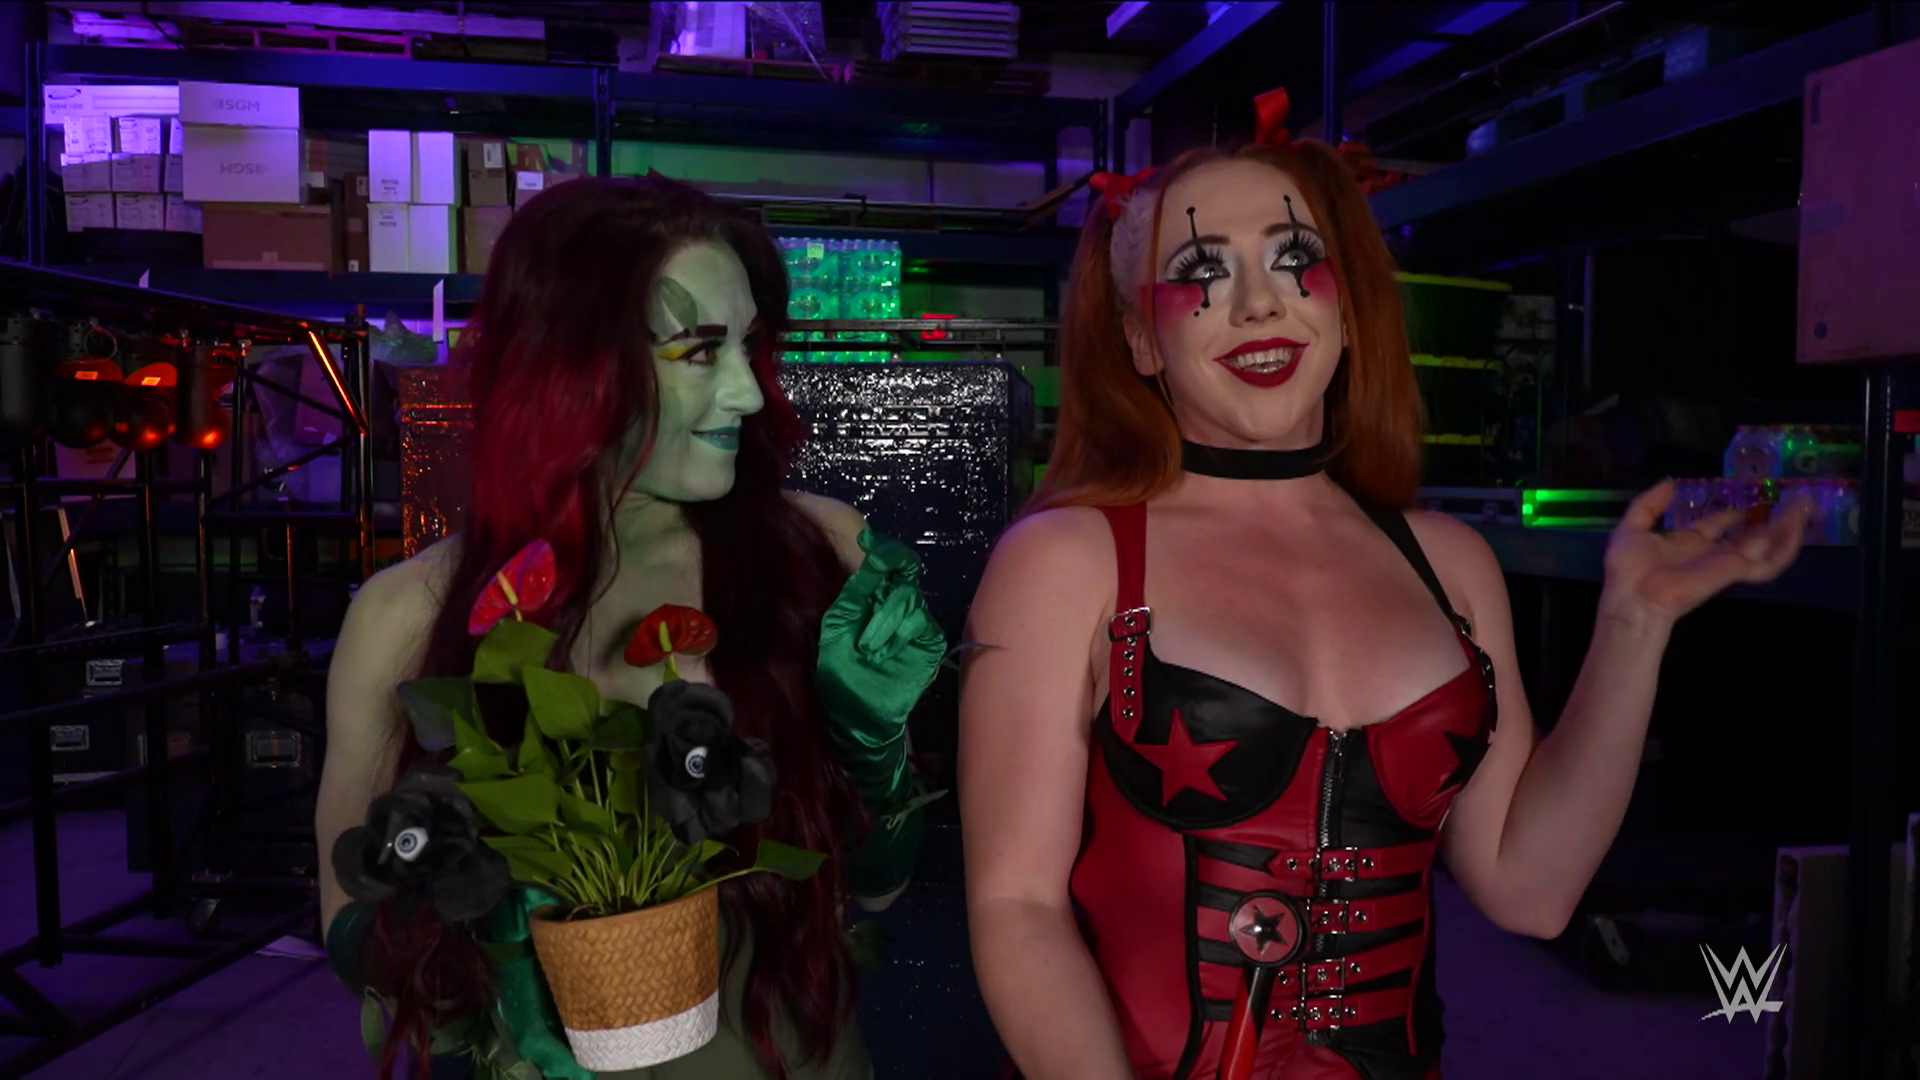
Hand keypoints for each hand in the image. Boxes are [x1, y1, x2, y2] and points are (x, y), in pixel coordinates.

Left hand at [1600, 480, 1811, 626]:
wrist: (1634, 598)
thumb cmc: (1629, 568)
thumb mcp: (1632, 526)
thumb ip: (1650, 504)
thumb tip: (1670, 483)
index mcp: (1688, 544)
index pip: (1717, 526)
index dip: (1731, 514)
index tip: (1746, 502)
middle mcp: (1712, 553)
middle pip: (1749, 535)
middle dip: (1769, 519)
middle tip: (1788, 502)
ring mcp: (1727, 563)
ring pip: (1768, 546)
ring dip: (1788, 528)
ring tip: (1804, 506)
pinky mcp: (1736, 570)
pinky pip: (1770, 560)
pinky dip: (1787, 544)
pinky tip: (1797, 524)